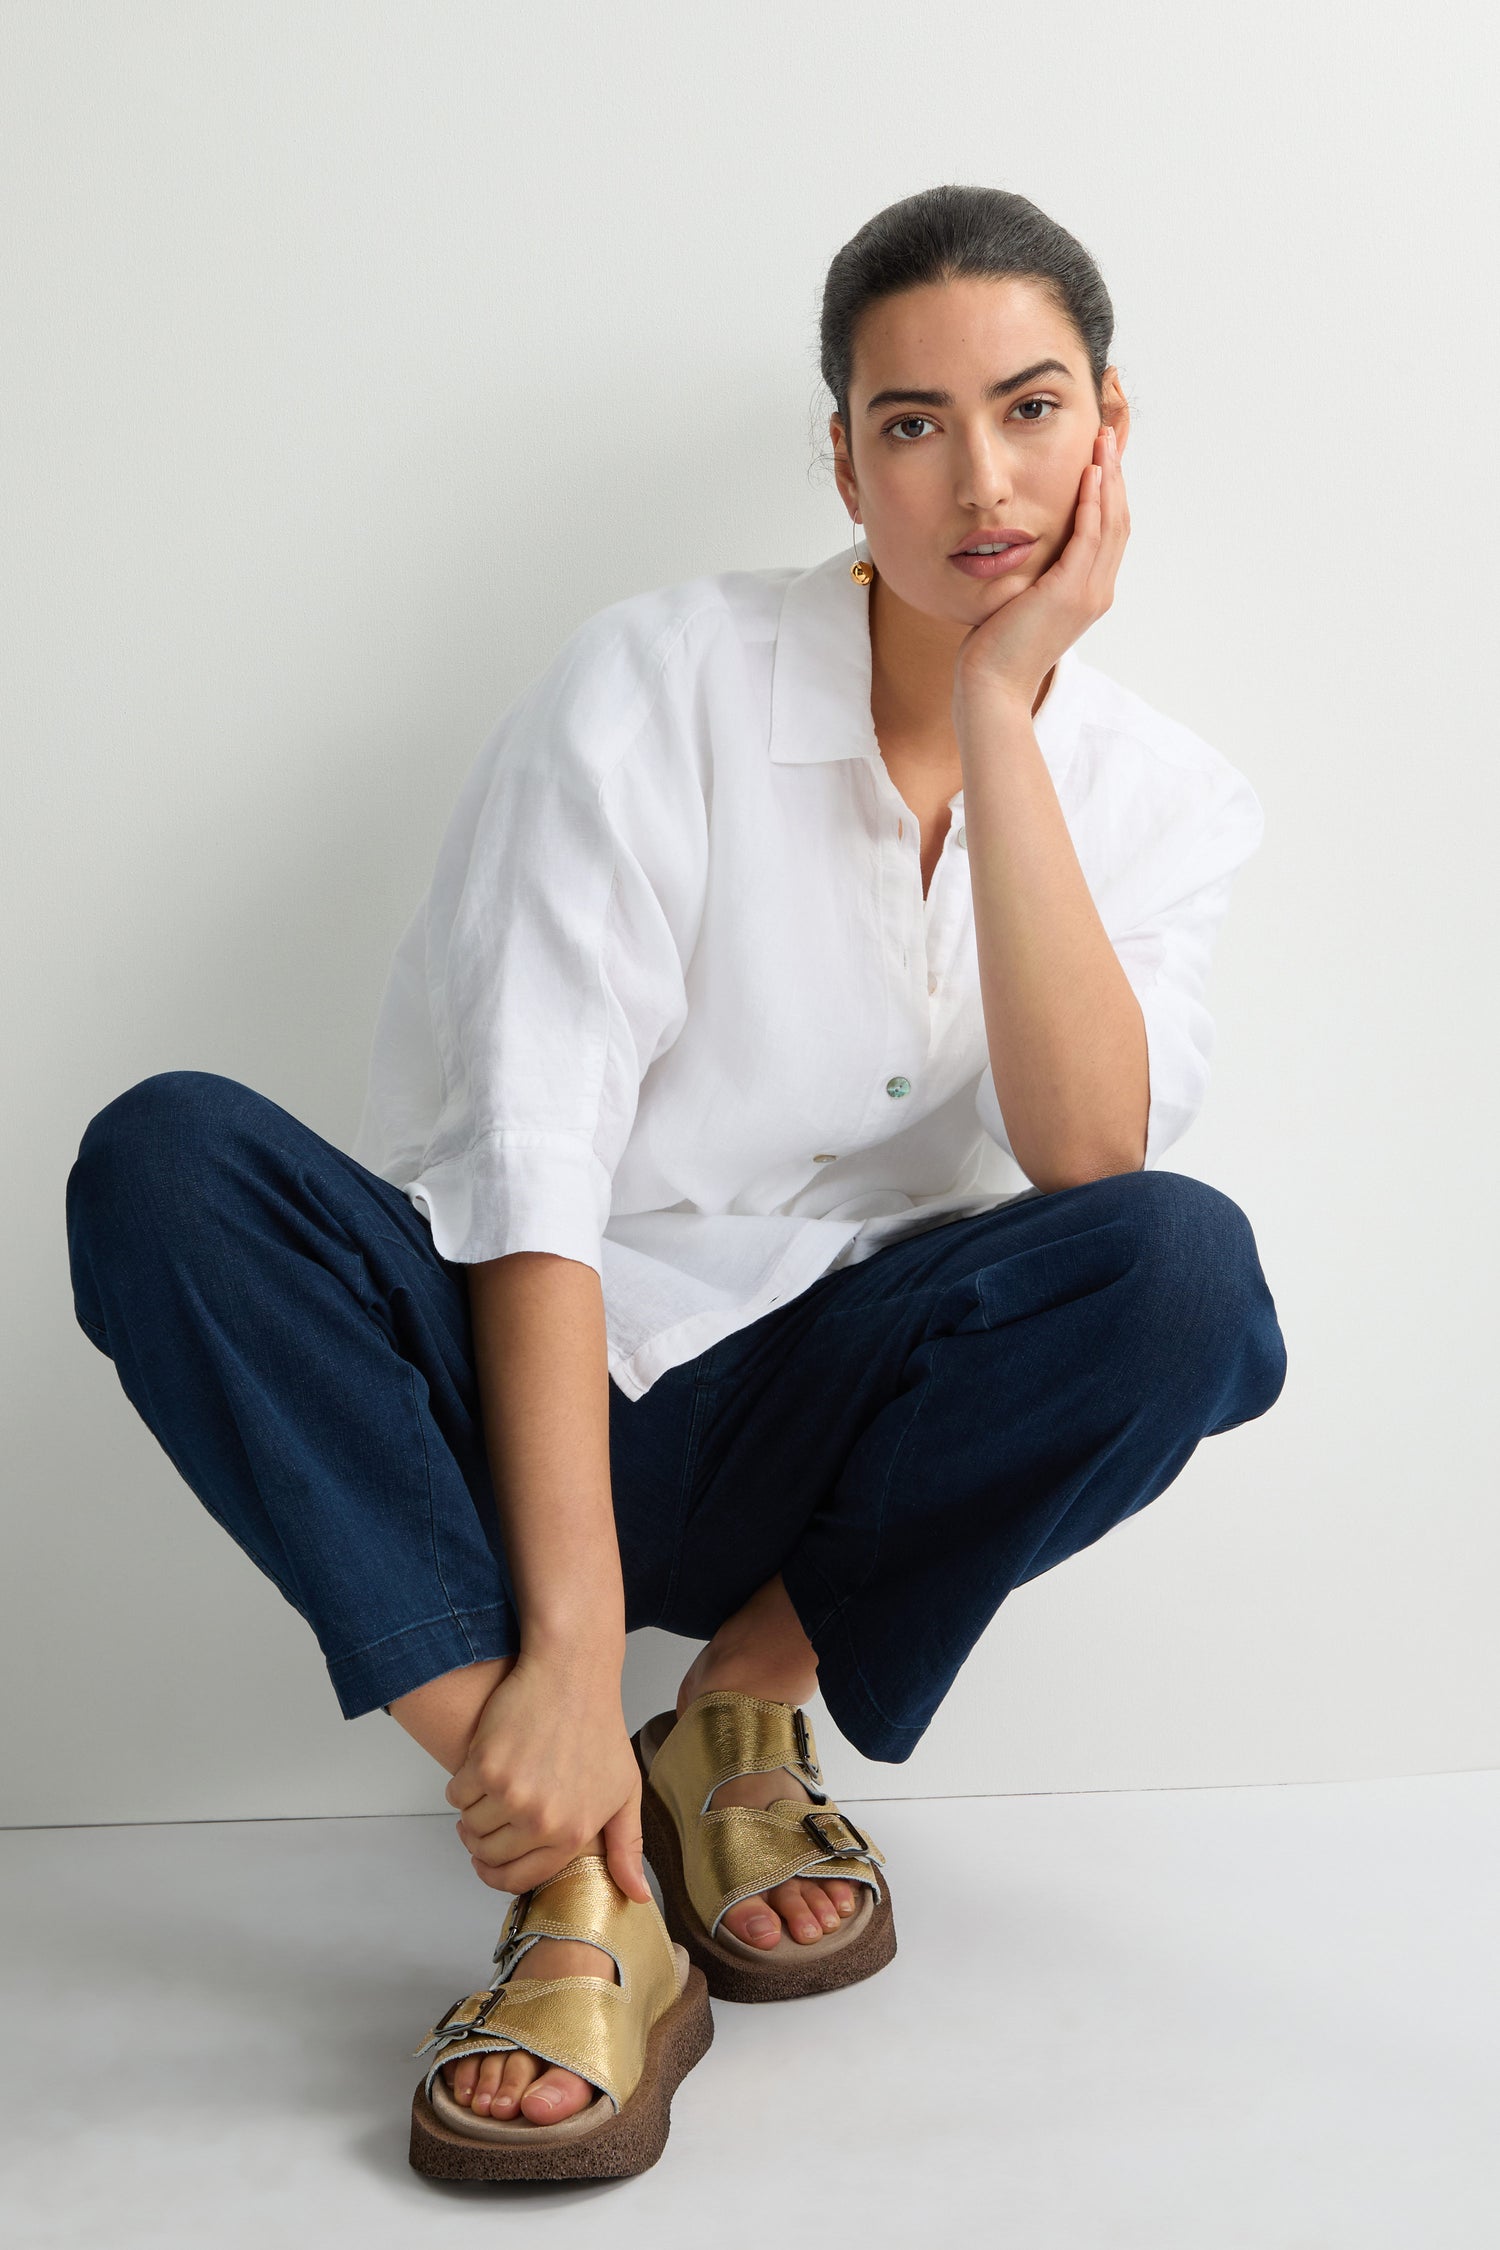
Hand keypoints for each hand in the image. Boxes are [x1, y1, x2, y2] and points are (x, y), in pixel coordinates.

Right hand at [443, 1647, 652, 1904]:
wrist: (572, 1674)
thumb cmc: (599, 1729)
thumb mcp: (624, 1791)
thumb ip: (626, 1848)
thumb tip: (638, 1897)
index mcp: (572, 1834)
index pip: (517, 1879)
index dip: (497, 1875)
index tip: (488, 1863)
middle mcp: (540, 1820)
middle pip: (487, 1855)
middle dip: (482, 1843)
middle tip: (488, 1820)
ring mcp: (510, 1793)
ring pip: (468, 1826)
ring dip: (472, 1813)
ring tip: (488, 1792)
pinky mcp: (484, 1765)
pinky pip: (456, 1794)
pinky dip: (461, 1785)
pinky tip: (479, 1769)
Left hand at [953, 423, 1129, 712]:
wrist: (991, 685)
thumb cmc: (996, 649)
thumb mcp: (1020, 601)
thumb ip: (1033, 574)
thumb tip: (1021, 549)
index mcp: (1089, 593)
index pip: (1109, 532)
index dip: (1109, 492)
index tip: (1101, 457)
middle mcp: (1097, 592)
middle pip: (1118, 521)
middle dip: (1115, 476)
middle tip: (1109, 436)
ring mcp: (1087, 593)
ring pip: (1111, 524)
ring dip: (1109, 478)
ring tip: (1103, 442)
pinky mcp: (1069, 593)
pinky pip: (1089, 537)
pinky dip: (1092, 503)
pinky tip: (1088, 474)